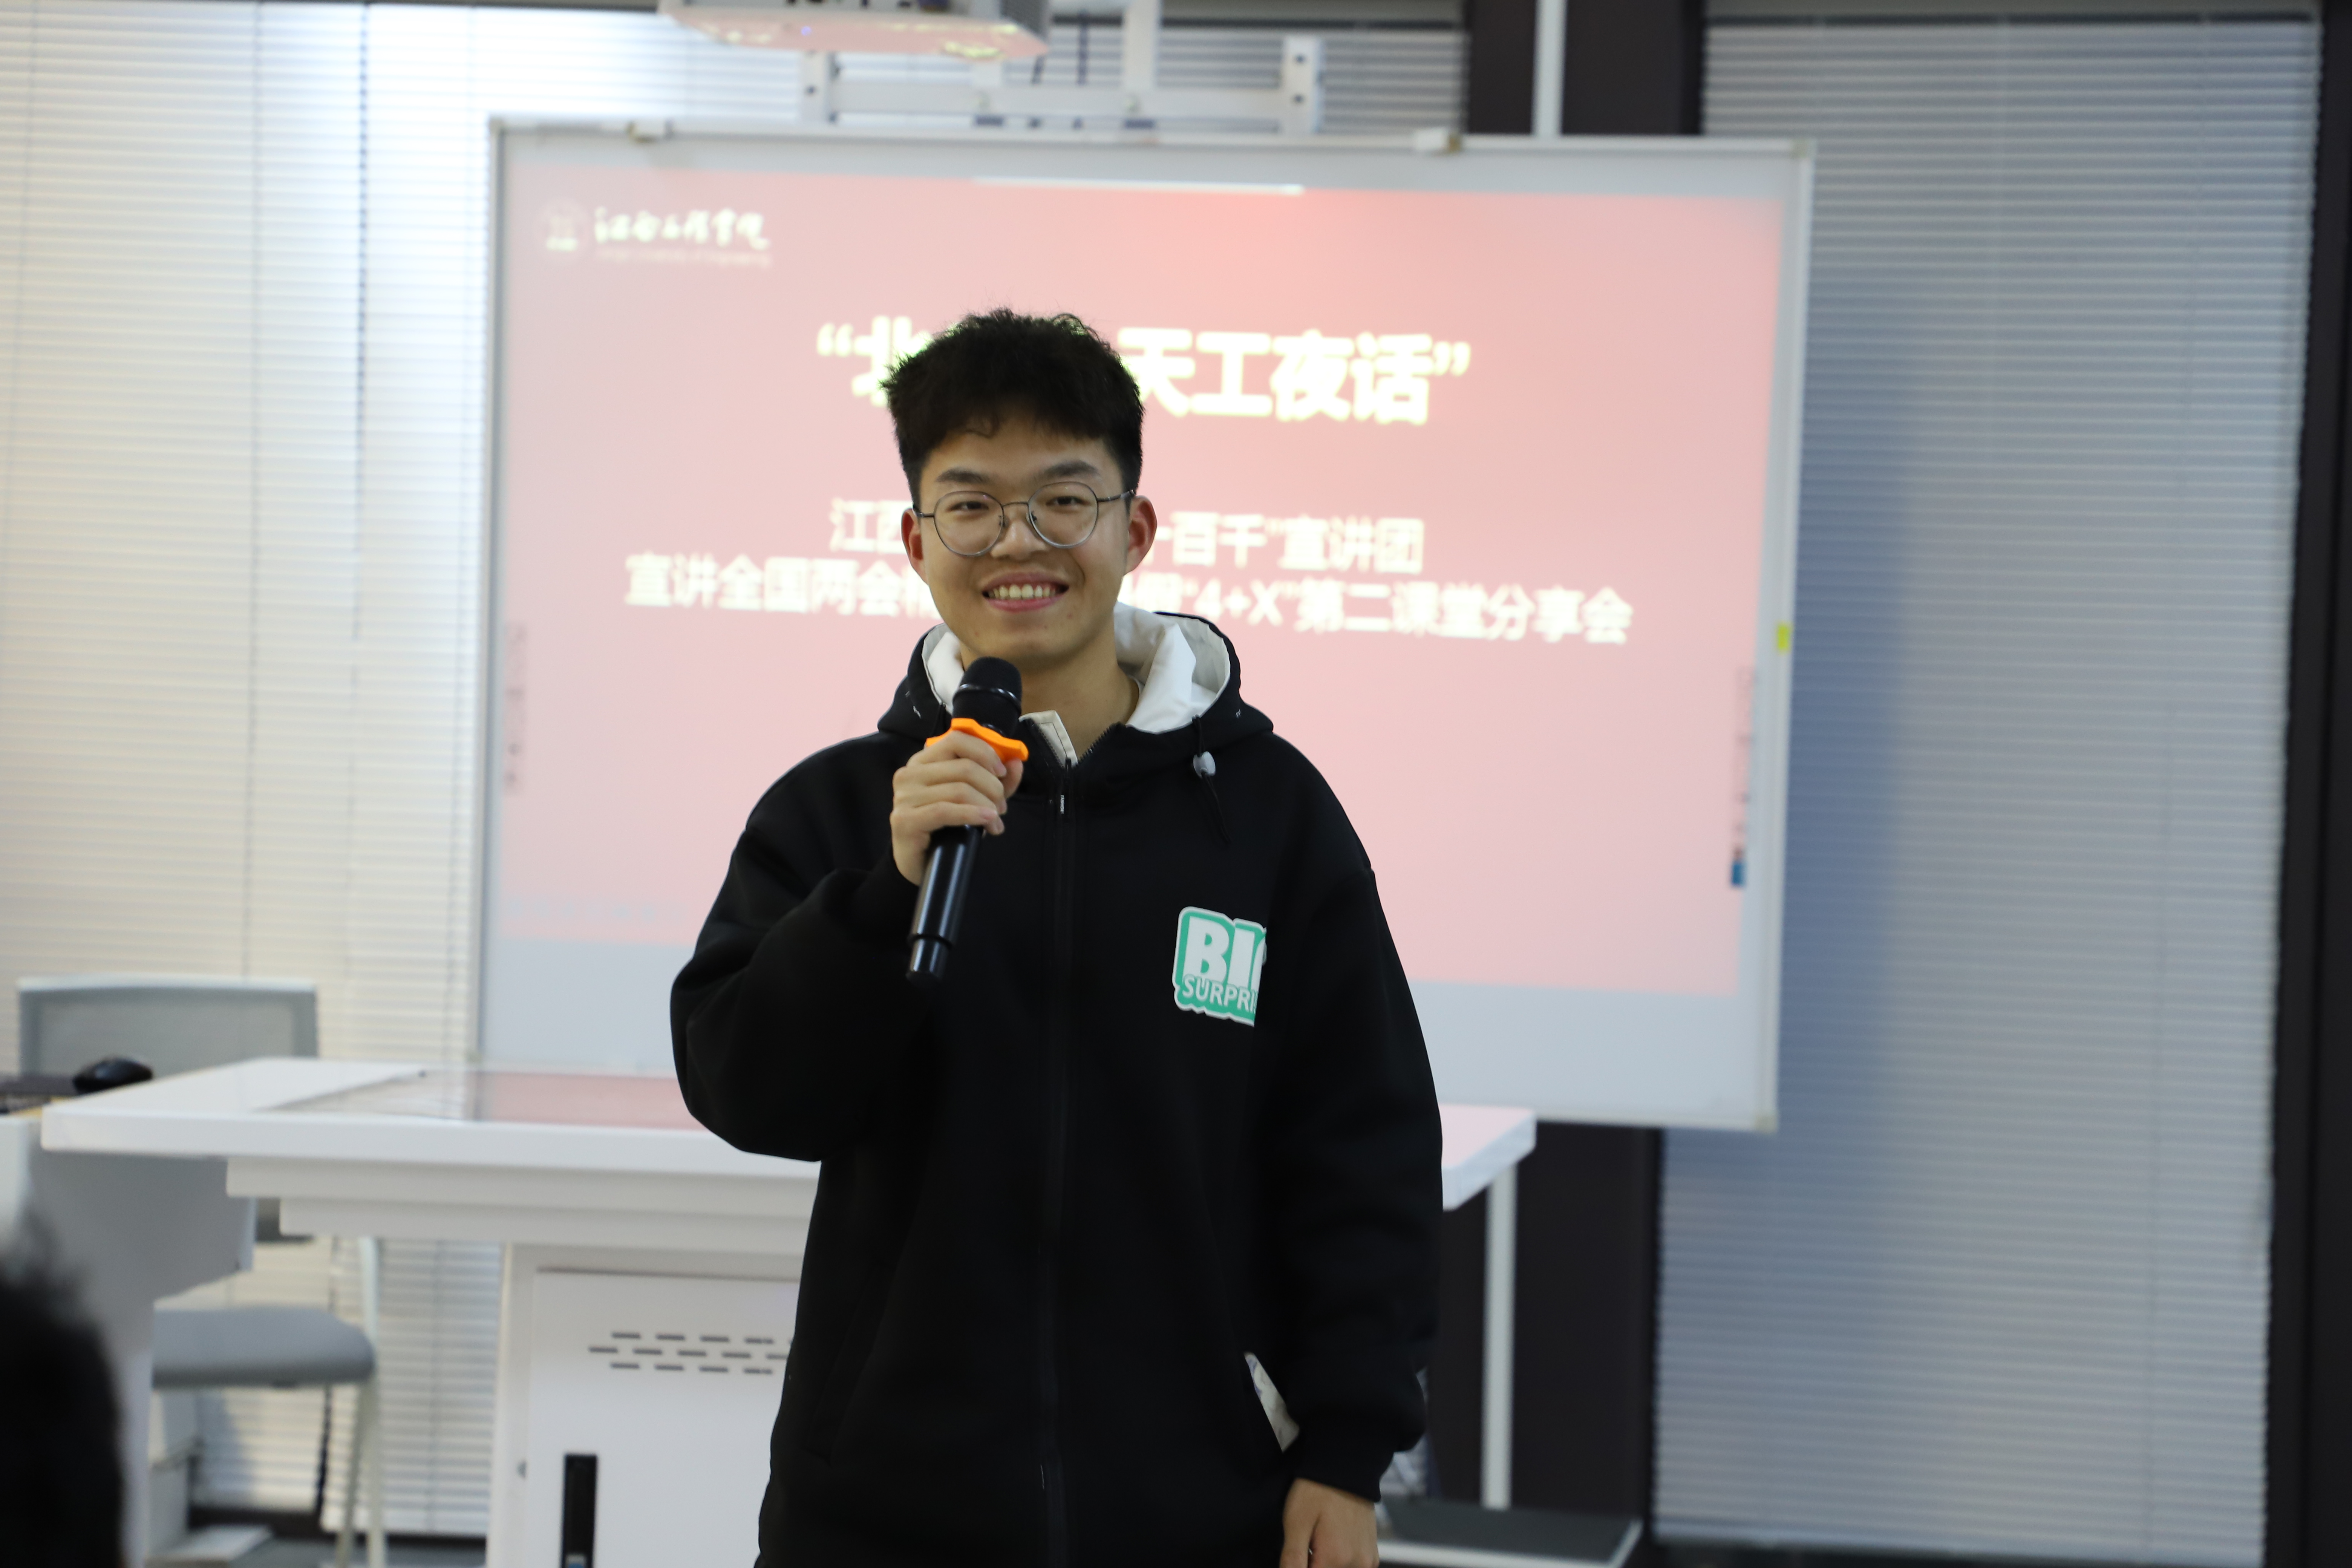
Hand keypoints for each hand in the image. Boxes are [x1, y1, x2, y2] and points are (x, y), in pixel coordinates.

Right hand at [889, 730, 1024, 885]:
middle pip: (964, 767)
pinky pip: (945, 811)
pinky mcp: (905, 820)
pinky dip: (972, 815)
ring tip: (995, 821)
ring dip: (987, 806)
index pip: (957, 740)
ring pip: (959, 790)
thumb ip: (995, 780)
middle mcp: (910, 773)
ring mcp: (904, 796)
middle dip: (992, 787)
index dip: (985, 753)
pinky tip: (988, 822)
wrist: (918, 864)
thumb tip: (1016, 762)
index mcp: (924, 761)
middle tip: (1001, 807)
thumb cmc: (944, 827)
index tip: (1002, 772)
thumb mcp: (974, 799)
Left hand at [1279, 1478, 1377, 1567]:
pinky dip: (1340, 1562)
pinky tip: (1332, 1542)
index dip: (1299, 1565)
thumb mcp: (1296, 1523)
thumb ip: (1292, 1560)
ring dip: (1326, 1563)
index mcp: (1336, 1559)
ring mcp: (1367, 1561)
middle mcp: (1357, 1565)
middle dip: (1313, 1563)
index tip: (1299, 1550)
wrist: (1346, 1468)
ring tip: (1319, 1540)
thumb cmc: (1317, 1491)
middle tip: (1308, 1541)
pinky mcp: (1372, 1555)